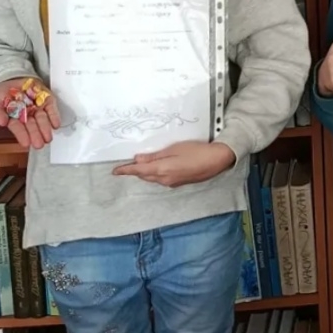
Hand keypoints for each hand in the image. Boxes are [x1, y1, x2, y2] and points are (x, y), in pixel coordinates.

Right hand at [0, 77, 61, 149]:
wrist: (13, 80)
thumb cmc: (2, 94)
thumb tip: (2, 122)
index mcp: (14, 118)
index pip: (18, 128)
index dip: (22, 135)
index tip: (26, 143)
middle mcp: (27, 115)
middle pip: (32, 126)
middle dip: (35, 135)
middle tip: (39, 144)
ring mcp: (38, 108)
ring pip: (42, 119)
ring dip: (45, 128)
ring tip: (47, 137)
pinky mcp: (46, 100)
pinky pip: (52, 109)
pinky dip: (54, 116)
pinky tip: (55, 124)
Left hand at [112, 140, 235, 186]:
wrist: (217, 160)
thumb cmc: (197, 151)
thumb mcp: (174, 149)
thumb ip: (155, 155)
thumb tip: (138, 159)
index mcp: (162, 170)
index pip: (139, 171)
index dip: (126, 170)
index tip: (115, 171)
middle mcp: (165, 179)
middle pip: (145, 176)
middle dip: (135, 171)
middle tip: (127, 165)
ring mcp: (172, 183)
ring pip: (153, 178)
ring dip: (145, 173)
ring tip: (141, 165)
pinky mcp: (179, 182)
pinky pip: (161, 179)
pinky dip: (155, 174)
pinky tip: (158, 168)